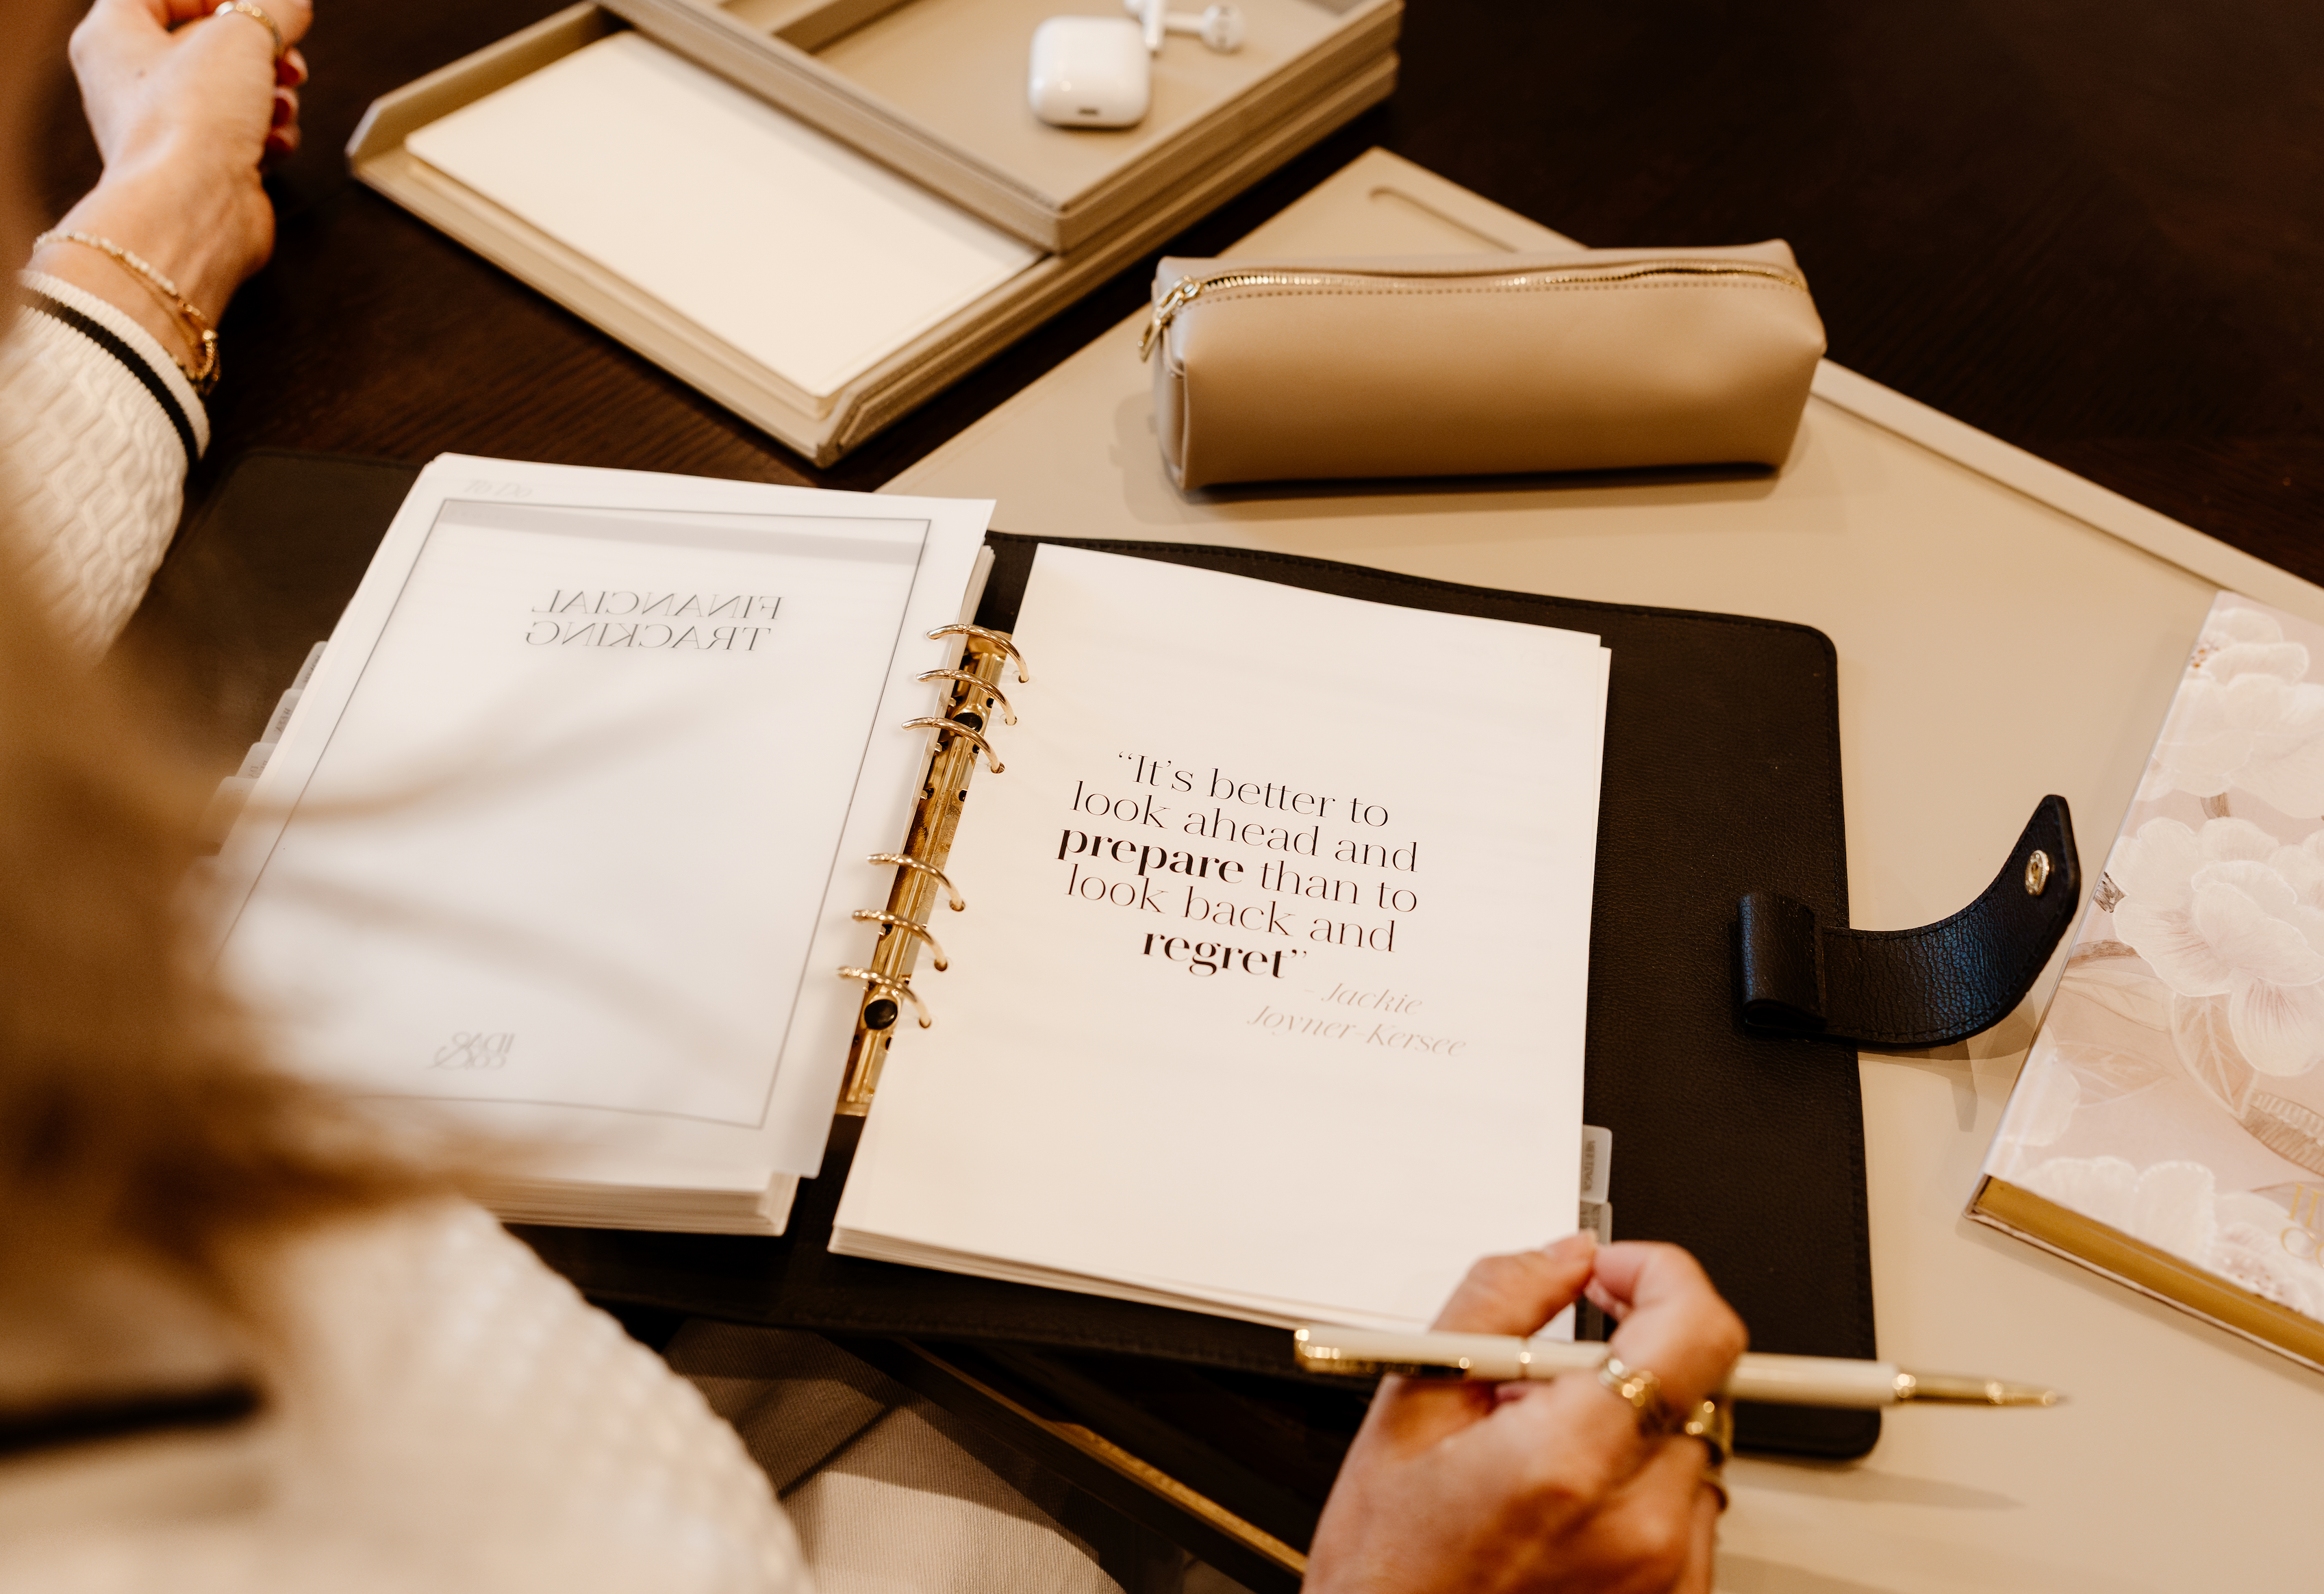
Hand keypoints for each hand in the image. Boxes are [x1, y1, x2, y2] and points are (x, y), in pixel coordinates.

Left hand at [29, 0, 310, 356]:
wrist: (195, 209)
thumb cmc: (191, 121)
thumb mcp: (242, 34)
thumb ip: (273, 8)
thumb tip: (291, 5)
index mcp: (111, 37)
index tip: (254, 6)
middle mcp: (129, 83)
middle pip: (203, 42)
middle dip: (257, 48)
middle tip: (284, 53)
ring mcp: (166, 129)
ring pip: (229, 90)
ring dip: (270, 92)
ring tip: (283, 101)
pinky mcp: (200, 167)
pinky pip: (240, 136)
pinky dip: (267, 135)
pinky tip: (276, 141)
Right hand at [1304, 1235, 1746, 1593]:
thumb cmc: (1391, 1563)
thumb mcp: (1412, 1403)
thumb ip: (1498, 1302)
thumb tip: (1565, 1257)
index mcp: (1569, 1461)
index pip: (1695, 1329)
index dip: (1662, 1276)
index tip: (1617, 1275)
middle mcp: (1639, 1523)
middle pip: (1701, 1378)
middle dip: (1633, 1351)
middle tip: (1555, 1366)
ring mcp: (1666, 1571)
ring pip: (1697, 1439)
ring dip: (1637, 1418)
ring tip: (1547, 1445)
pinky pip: (1691, 1505)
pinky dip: (1642, 1481)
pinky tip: (1568, 1496)